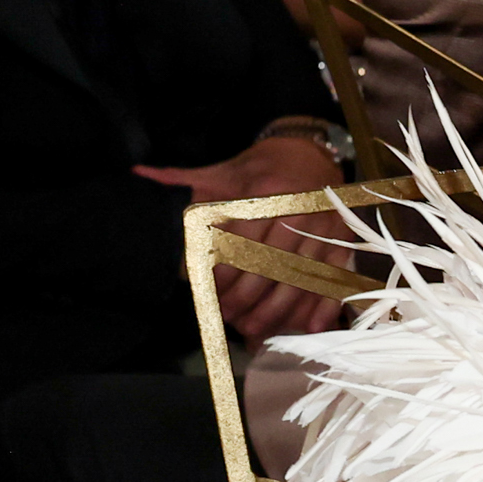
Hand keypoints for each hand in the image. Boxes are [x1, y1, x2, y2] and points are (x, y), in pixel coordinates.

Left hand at [137, 136, 350, 343]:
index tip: (212, 291)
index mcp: (270, 192)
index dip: (228, 271)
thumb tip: (138, 176)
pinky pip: (337, 276)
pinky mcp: (344, 240)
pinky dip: (325, 303)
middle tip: (229, 316)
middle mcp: (302, 210)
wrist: (309, 152)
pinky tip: (310, 326)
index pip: (245, 240)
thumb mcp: (223, 171)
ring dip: (279, 309)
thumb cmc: (261, 168)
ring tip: (255, 329)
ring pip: (302, 277)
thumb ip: (183, 180)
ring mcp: (328, 228)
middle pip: (274, 265)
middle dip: (249, 297)